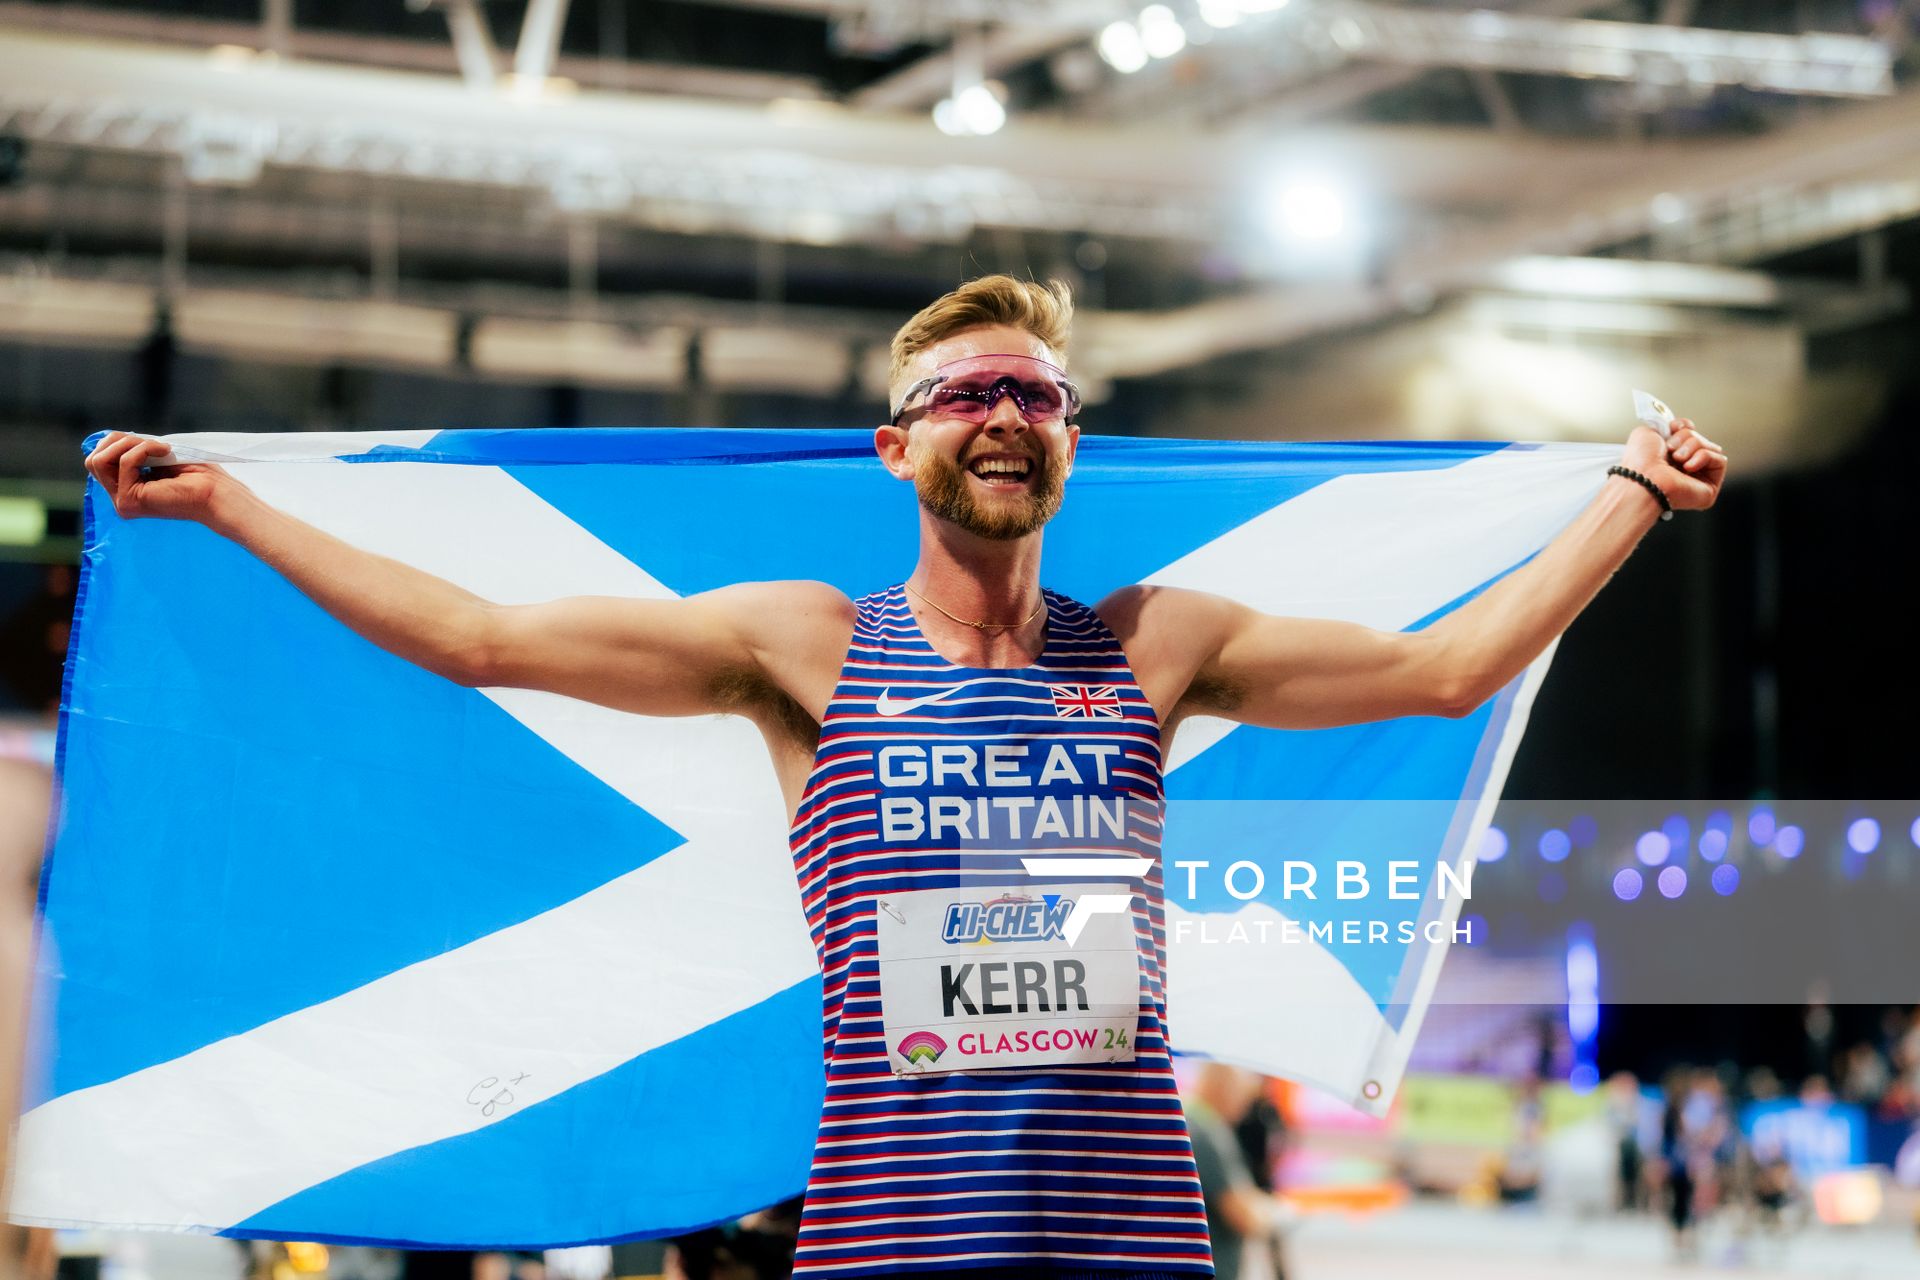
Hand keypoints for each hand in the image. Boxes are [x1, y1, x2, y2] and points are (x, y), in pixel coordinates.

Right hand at [84, 432, 231, 523]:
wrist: (217, 492)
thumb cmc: (197, 474)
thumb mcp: (156, 455)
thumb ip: (130, 449)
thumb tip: (106, 437)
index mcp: (126, 489)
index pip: (99, 459)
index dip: (117, 441)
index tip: (147, 441)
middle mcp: (120, 499)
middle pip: (93, 460)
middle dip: (119, 441)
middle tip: (152, 443)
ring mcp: (122, 502)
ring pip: (100, 461)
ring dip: (131, 444)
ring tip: (160, 448)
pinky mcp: (129, 501)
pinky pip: (124, 461)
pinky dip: (145, 448)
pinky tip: (166, 452)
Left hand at [1621, 418, 1726, 512]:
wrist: (1644, 478)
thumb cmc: (1640, 460)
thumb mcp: (1647, 432)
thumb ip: (1664, 425)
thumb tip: (1680, 425)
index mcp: (1669, 456)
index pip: (1689, 433)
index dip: (1683, 426)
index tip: (1673, 428)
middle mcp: (1684, 468)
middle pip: (1700, 438)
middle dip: (1686, 437)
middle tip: (1671, 448)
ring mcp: (1698, 479)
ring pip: (1711, 447)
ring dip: (1694, 446)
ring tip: (1678, 458)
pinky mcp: (1710, 488)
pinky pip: (1720, 460)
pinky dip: (1704, 457)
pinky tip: (1688, 467)